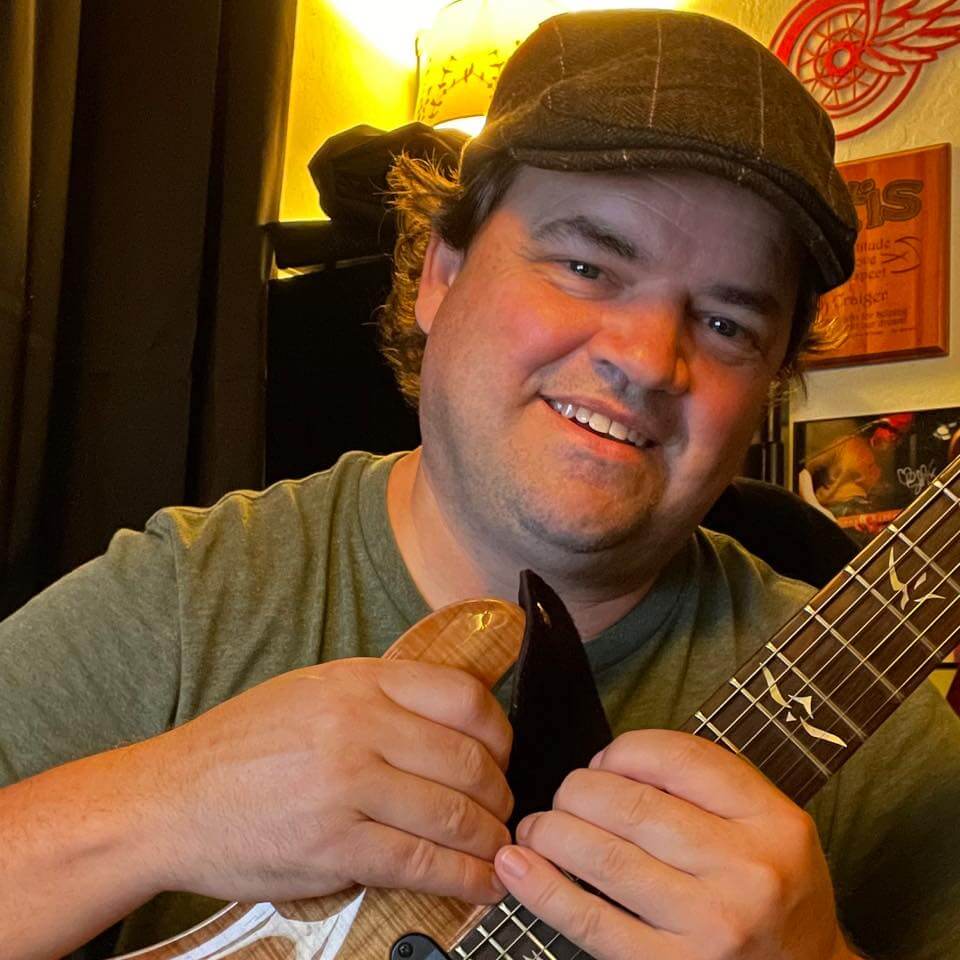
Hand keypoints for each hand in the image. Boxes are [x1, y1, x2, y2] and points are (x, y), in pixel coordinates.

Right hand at [130, 658, 512, 903]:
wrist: (170, 800)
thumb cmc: (241, 745)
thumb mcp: (313, 692)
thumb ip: (380, 697)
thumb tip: (450, 719)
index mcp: (360, 682)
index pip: (465, 698)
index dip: (499, 734)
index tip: (502, 756)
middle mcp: (359, 726)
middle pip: (468, 761)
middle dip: (499, 794)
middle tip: (501, 810)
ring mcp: (347, 786)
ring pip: (453, 814)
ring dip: (488, 839)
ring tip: (496, 850)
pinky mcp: (334, 846)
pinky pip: (420, 863)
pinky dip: (463, 878)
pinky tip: (479, 884)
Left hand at [494, 729, 855, 959]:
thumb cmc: (774, 891)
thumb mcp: (766, 823)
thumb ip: (702, 785)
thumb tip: (606, 767)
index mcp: (772, 821)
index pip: (677, 758)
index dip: (622, 751)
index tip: (601, 762)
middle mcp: (747, 871)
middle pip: (632, 806)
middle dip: (577, 792)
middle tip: (564, 797)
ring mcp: (711, 925)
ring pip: (605, 858)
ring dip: (553, 832)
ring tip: (536, 827)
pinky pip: (592, 922)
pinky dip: (544, 889)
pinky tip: (519, 866)